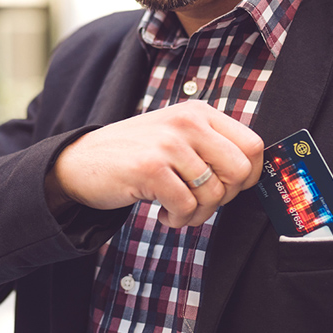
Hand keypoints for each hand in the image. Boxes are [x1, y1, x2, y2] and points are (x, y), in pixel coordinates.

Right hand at [45, 100, 263, 227]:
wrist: (80, 162)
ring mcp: (168, 144)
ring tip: (176, 211)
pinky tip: (161, 214)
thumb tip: (252, 174)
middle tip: (200, 202)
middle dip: (225, 198)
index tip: (228, 189)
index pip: (253, 145)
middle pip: (240, 171)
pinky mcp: (150, 168)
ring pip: (213, 194)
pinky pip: (186, 207)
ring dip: (197, 215)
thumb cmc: (134, 155)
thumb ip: (210, 146)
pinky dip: (177, 220)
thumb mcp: (176, 137)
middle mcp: (187, 122)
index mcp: (198, 112)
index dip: (249, 176)